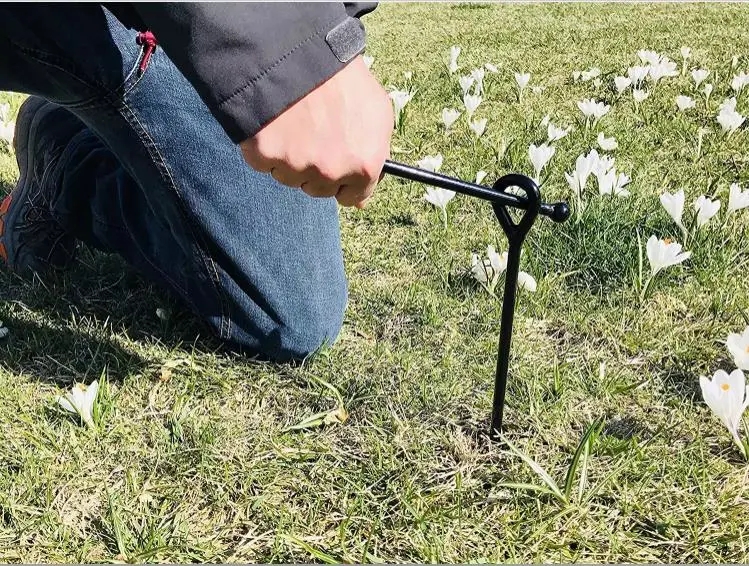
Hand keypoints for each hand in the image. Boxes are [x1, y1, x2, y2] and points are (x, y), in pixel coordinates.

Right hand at [240, 55, 392, 207]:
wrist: (296, 51)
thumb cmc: (340, 79)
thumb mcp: (376, 112)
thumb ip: (376, 154)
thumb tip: (362, 200)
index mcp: (363, 164)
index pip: (355, 197)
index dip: (347, 181)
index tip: (339, 167)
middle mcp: (330, 172)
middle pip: (320, 189)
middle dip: (318, 168)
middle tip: (314, 133)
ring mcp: (296, 167)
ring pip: (291, 178)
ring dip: (292, 159)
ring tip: (295, 122)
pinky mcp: (264, 157)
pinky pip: (265, 164)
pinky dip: (268, 147)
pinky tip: (276, 123)